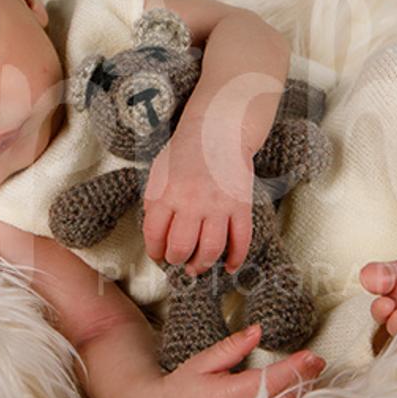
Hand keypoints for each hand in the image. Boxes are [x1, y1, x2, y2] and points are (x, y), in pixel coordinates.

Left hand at [142, 119, 254, 275]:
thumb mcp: (159, 174)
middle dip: (177, 260)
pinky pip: (241, 240)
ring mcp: (219, 205)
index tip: (159, 255)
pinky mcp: (241, 205)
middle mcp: (192, 202)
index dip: (155, 252)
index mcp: (167, 193)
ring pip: (211, 249)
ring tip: (197, 267)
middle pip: (182, 247)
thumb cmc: (186, 153)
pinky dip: (236, 259)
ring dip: (203, 264)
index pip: (155, 235)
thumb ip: (155, 203)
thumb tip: (156, 236)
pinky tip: (229, 266)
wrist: (218, 130)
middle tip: (178, 261)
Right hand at [151, 324, 324, 397]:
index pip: (269, 381)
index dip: (293, 368)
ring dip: (302, 392)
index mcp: (227, 395)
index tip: (310, 356)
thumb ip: (232, 347)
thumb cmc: (184, 386)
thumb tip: (257, 331)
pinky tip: (300, 391)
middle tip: (318, 361)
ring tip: (314, 372)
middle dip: (304, 379)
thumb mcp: (204, 360)